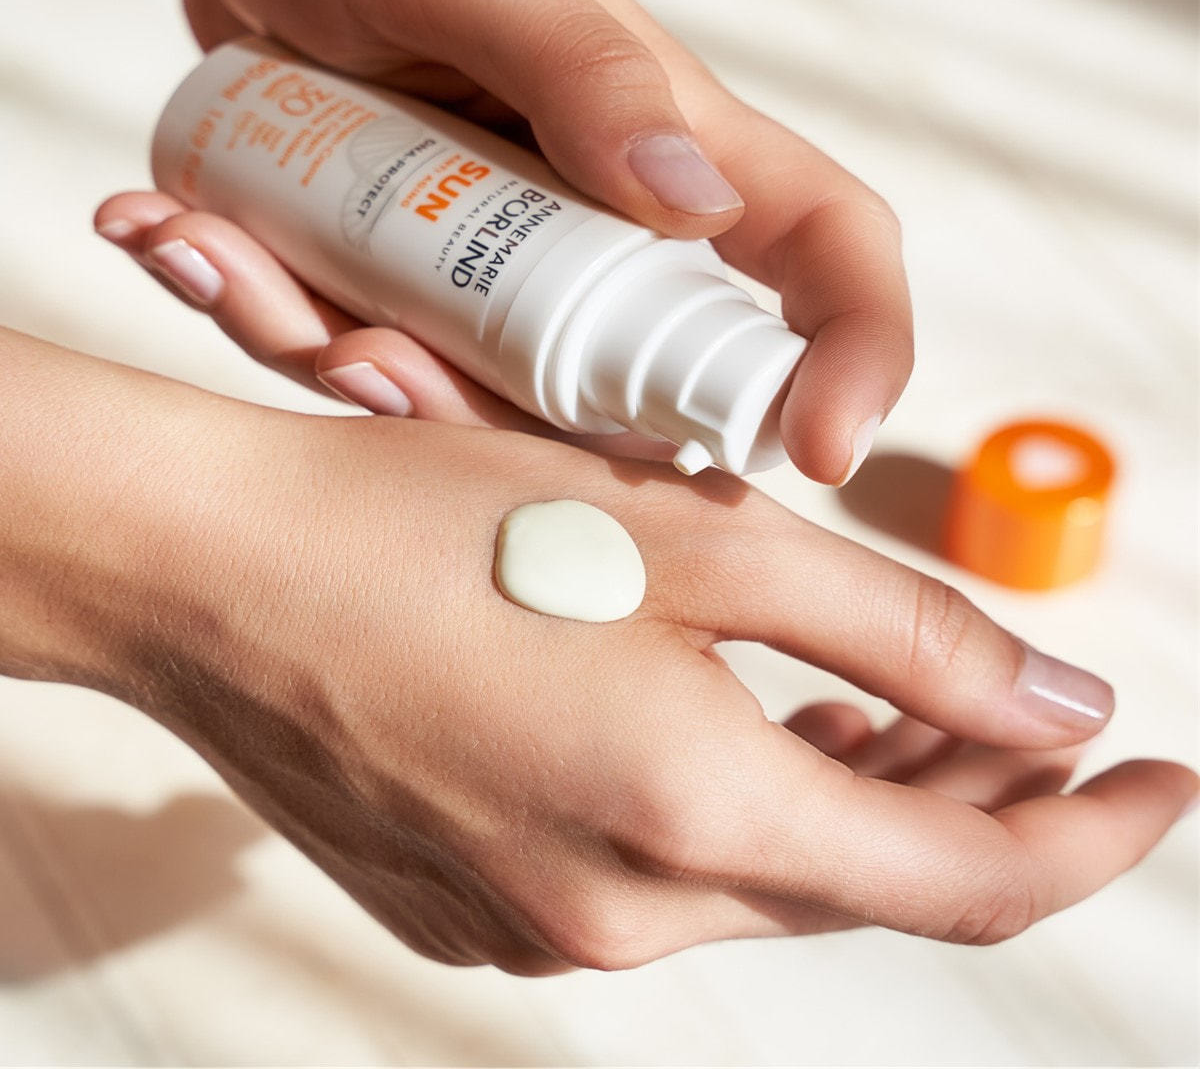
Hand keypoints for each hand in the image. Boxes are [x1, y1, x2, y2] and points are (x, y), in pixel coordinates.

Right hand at [8, 333, 1191, 973]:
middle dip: (965, 796)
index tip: (1165, 781)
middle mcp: (617, 917)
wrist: (214, 571)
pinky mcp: (477, 901)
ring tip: (898, 714)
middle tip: (1023, 711)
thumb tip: (1063, 704)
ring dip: (844, 799)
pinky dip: (730, 809)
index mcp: (688, 824)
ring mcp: (536, 925)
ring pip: (758, 878)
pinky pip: (655, 876)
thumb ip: (897, 635)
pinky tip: (740, 732)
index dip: (1089, 837)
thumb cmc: (434, 524)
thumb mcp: (694, 539)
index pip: (964, 882)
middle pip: (860, 882)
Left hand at [99, 0, 910, 480]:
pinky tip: (180, 236)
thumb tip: (693, 202)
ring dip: (340, 359)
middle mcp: (603, 238)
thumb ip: (583, 72)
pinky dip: (268, 318)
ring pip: (476, 400)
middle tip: (362, 351)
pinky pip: (366, 360)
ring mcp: (504, 281)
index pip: (825, 257)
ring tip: (216, 252)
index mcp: (673, 151)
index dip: (855, 356)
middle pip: (626, 389)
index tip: (819, 451)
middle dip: (496, 414)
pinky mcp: (413, 296)